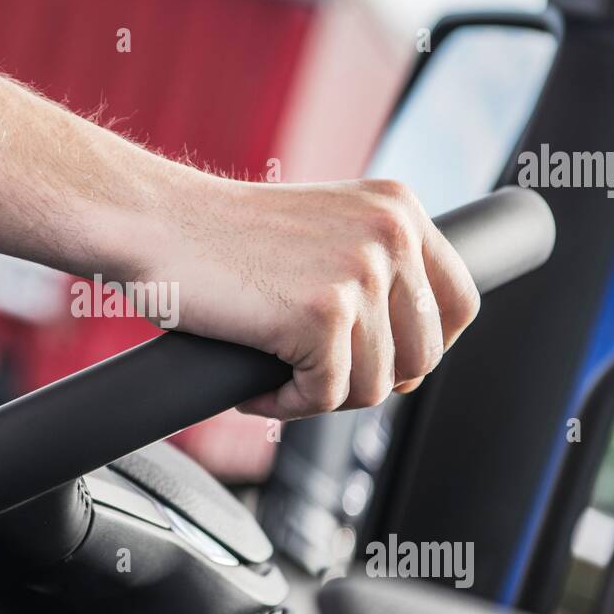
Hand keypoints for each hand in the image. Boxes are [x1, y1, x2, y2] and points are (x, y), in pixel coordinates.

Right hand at [152, 176, 479, 420]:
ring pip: (375, 386)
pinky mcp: (323, 314)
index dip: (424, 348)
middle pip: (424, 356)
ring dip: (320, 395)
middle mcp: (391, 234)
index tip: (381, 361)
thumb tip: (415, 351)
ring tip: (275, 375)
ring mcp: (361, 273)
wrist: (153, 223)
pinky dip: (284, 404)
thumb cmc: (221, 237)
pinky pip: (325, 397)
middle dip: (367, 379)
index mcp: (399, 208)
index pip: (461, 302)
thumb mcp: (325, 229)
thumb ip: (375, 266)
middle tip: (314, 374)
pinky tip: (255, 386)